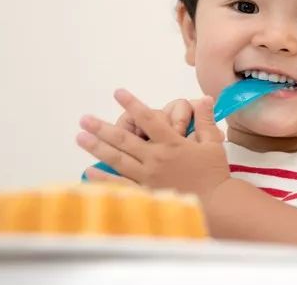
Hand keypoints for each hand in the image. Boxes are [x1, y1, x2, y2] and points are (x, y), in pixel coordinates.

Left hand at [76, 89, 229, 200]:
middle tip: (84, 119)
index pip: (148, 119)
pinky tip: (89, 171)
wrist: (216, 204)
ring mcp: (148, 177)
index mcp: (172, 143)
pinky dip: (104, 179)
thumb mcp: (213, 143)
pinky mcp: (146, 193)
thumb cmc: (214, 173)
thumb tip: (204, 98)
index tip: (118, 92)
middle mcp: (156, 158)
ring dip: (98, 147)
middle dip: (103, 127)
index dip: (133, 104)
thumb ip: (205, 120)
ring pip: (118, 159)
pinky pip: (121, 185)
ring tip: (81, 137)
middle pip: (124, 139)